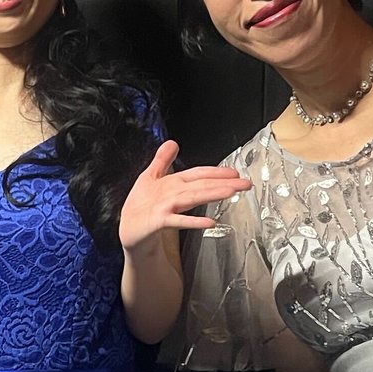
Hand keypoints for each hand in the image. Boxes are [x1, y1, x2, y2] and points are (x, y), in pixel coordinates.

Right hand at [118, 141, 250, 253]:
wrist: (128, 229)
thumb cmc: (140, 204)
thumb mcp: (149, 178)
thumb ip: (162, 160)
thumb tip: (172, 142)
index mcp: (171, 181)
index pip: (198, 173)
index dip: (216, 171)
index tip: (235, 173)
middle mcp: (170, 191)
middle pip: (201, 184)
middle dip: (224, 182)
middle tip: (244, 183)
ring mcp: (164, 206)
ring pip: (192, 198)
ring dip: (212, 194)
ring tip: (231, 192)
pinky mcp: (158, 221)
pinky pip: (178, 222)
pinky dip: (193, 222)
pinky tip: (209, 223)